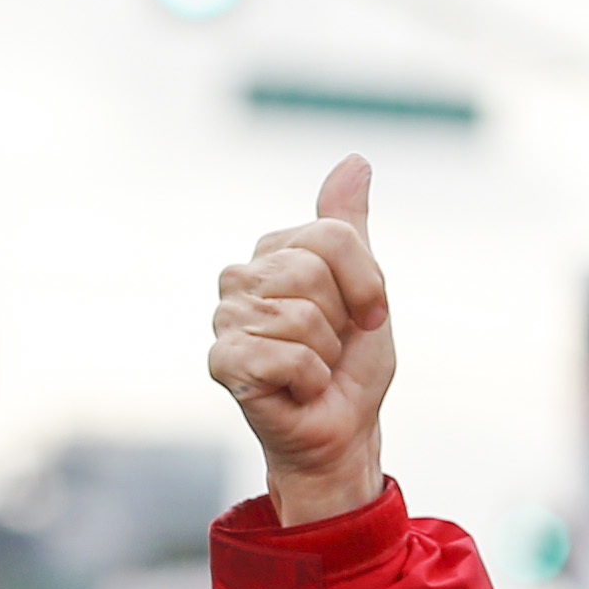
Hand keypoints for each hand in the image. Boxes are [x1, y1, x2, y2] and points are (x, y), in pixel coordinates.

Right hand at [210, 158, 395, 525]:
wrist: (341, 428)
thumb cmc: (349, 362)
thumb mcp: (364, 286)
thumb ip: (349, 226)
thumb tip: (355, 159)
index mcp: (273, 251)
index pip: (333, 237)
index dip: (366, 284)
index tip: (366, 315)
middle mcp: (240, 277)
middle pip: (313, 272)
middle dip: (342, 320)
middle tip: (331, 346)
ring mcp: (226, 318)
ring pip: (302, 317)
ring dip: (326, 354)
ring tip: (312, 368)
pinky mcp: (222, 361)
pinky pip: (285, 356)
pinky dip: (309, 380)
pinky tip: (296, 390)